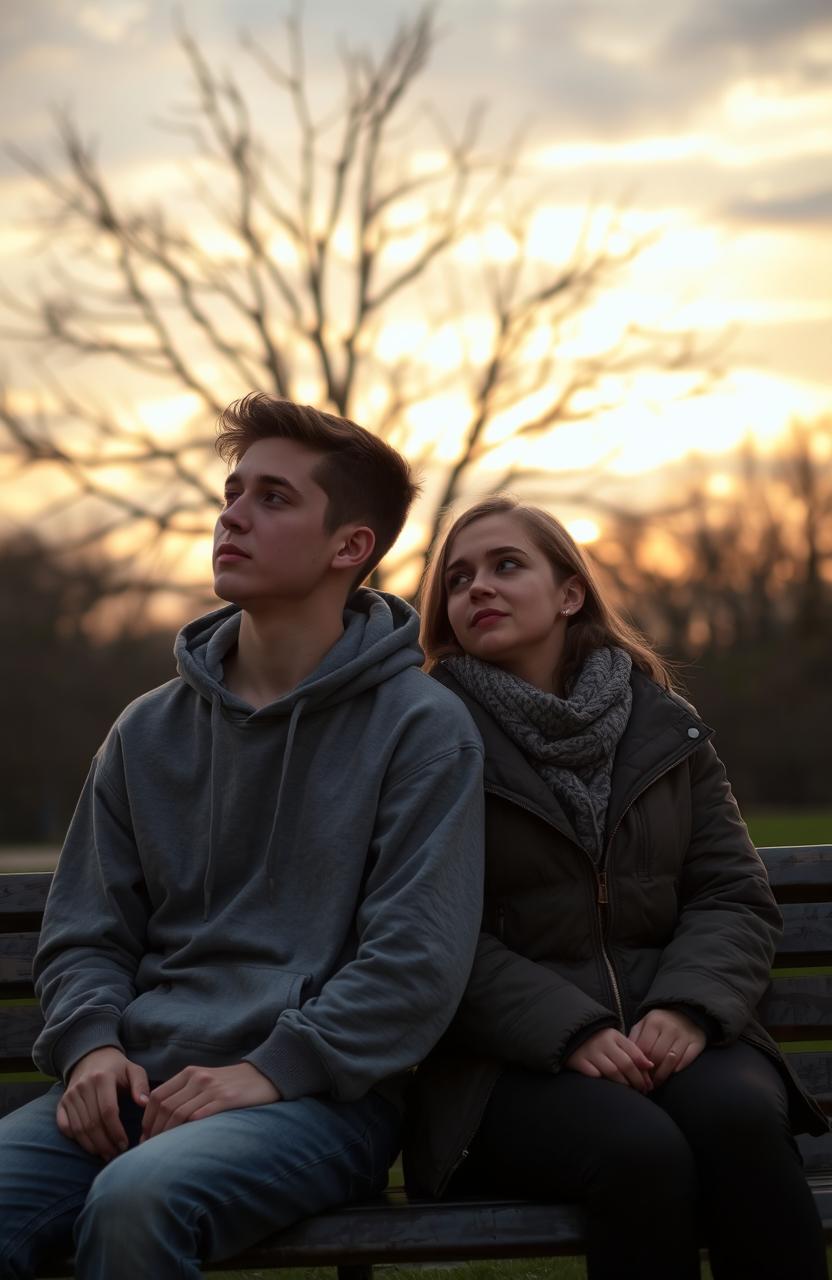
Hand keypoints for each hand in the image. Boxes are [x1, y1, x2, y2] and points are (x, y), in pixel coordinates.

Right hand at [57, 1047, 149, 1160]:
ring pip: (78, 1128)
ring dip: (92, 1146)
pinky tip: (90, 1146)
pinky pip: (65, 1127)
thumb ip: (141, 1085)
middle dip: (105, 1143)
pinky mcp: (61, 1104)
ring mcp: (69, 1096)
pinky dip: (76, 1140)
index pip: (108, 1111)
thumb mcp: (133, 1070)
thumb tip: (144, 1104)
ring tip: (106, 1155)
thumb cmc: (117, 1068)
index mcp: (102, 1078)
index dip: (116, 1131)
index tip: (125, 1145)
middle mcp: (82, 1087)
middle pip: (92, 1123)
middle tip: (116, 1155)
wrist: (91, 1058)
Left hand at [141, 1062, 280, 1140]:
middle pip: (165, 1107)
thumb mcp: (205, 1081)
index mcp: (189, 1073)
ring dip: (167, 1135)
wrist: (264, 1075)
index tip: (145, 1137)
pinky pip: (200, 1116)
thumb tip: (161, 1119)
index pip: (157, 1096)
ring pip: (179, 1113)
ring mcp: (212, 1088)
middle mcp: (198, 1078)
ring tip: (163, 1151)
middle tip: (150, 1149)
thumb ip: (184, 1093)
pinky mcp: (227, 1098)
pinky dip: (187, 1130)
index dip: (147, 1119)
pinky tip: (183, 1144)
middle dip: (154, 1130)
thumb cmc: (231, 1084)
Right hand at [564, 1027, 653, 1091]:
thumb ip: (632, 1051)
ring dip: (623, 1084)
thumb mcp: (615, 1040)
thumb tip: (650, 1066)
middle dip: (637, 1080)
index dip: (643, 1071)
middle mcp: (602, 1042)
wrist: (570, 1035)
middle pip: (625, 1064)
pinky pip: (594, 1075)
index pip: (634, 1054)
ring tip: (630, 1092)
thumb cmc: (599, 1041)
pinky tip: (610, 1089)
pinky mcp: (578, 1061)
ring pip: (612, 1071)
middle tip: (642, 1091)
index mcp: (613, 1035)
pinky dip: (603, 1081)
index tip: (649, 1083)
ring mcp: (590, 1051)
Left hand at [630, 1009, 705, 1084]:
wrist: (685, 1011)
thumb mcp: (644, 1023)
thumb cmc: (660, 1022)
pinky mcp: (697, 1042)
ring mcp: (685, 1035)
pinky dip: (678, 1069)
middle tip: (647, 1082)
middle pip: (657, 1056)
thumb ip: (635, 1038)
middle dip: (650, 1072)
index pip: (644, 1048)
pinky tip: (672, 1073)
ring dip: (663, 1075)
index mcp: (654, 1022)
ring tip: (657, 1082)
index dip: (639, 1064)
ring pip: (671, 1061)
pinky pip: (687, 1060)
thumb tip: (627, 1058)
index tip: (637, 1074)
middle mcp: (670, 1027)